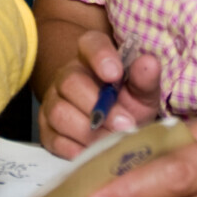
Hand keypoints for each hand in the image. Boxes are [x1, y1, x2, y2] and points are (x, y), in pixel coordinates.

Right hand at [38, 29, 160, 158]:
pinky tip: (94, 152)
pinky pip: (53, 139)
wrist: (113, 127)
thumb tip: (148, 63)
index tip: (115, 74)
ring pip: (59, 112)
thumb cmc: (128, 103)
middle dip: (98, 106)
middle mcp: (67, 75)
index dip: (100, 57)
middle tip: (124, 124)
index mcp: (92, 56)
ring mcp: (53, 102)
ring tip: (112, 141)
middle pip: (70, 82)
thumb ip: (145, 78)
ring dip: (88, 131)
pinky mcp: (47, 130)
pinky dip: (76, 148)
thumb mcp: (143, 92)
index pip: (91, 44)